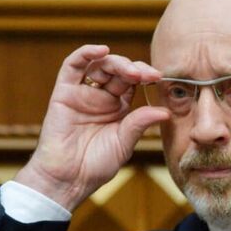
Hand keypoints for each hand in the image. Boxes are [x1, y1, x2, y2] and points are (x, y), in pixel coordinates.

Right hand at [14, 45, 168, 210]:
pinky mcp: (64, 93)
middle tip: (148, 75)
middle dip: (135, 69)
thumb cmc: (95, 166)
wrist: (68, 180)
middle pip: (119, 70)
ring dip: (117, 62)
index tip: (159, 78)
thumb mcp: (124, 143)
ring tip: (131, 71)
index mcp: (118, 108)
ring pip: (100, 65)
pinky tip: (102, 50)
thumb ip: (140, 124)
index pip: (133, 82)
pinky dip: (86, 53)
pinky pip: (73, 66)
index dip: (146, 76)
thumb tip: (166, 111)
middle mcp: (101, 97)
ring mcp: (82, 93)